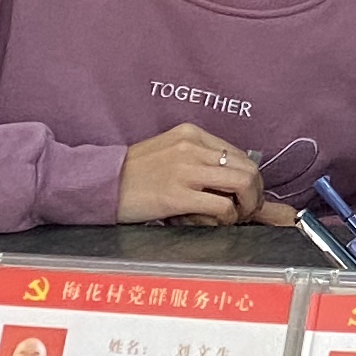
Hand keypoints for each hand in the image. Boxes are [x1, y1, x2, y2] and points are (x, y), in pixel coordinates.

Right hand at [118, 123, 267, 226]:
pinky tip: (218, 222)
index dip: (250, 177)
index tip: (246, 194)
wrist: (100, 184)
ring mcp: (185, 170)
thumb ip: (198, 158)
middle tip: (248, 209)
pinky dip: (228, 217)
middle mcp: (192, 147)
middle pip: (248, 167)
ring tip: (236, 216)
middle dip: (256, 192)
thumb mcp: (170, 152)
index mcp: (191, 134)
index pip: (239, 153)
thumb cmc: (133, 173)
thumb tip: (231, 176)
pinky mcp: (177, 195)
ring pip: (243, 183)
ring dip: (247, 205)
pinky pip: (222, 206)